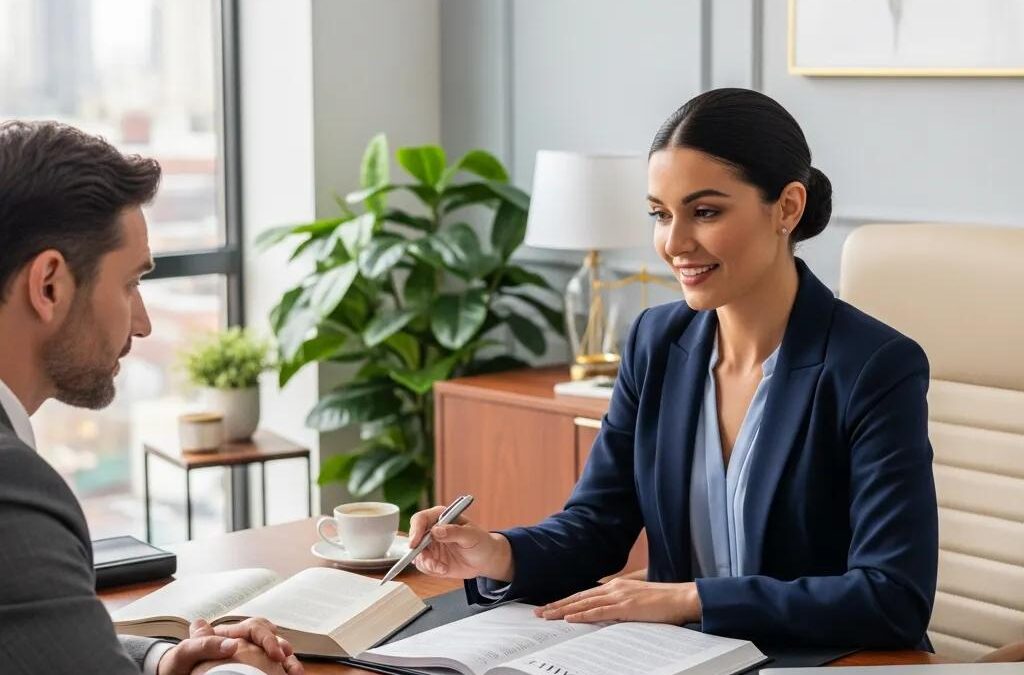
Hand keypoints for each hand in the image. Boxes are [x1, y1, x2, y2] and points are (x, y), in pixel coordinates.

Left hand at [157, 618, 302, 674]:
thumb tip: (232, 644)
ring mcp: (249, 658)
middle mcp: (241, 643)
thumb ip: (204, 643)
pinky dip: (285, 670)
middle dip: (279, 645)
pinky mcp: (254, 670)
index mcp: (228, 634)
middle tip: (283, 656)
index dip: (266, 637)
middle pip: (269, 637)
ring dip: (288, 659)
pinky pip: (274, 667)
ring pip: (276, 652)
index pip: (254, 628)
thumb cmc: (178, 666)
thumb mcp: (185, 653)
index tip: (274, 653)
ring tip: (295, 671)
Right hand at [408, 505, 513, 580]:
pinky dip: (431, 570)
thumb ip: (454, 532)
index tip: (415, 543)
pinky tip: (444, 569)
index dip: (415, 530)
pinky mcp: (432, 559)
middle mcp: (432, 530)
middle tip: (430, 561)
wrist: (485, 560)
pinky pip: (423, 566)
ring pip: (417, 554)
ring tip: (442, 568)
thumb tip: (436, 530)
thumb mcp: (472, 535)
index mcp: (441, 517)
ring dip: (427, 563)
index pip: (420, 519)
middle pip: (414, 538)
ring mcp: (431, 546)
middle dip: (419, 552)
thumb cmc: (481, 542)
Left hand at [533, 578, 701, 624]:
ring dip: (563, 610)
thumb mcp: (638, 598)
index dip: (566, 601)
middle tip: (538, 613)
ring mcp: (619, 596)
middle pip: (579, 597)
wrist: (683, 597)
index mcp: (617, 585)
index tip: (550, 606)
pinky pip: (599, 612)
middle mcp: (614, 587)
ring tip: (546, 617)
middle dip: (557, 605)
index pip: (585, 594)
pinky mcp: (626, 607)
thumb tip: (608, 610)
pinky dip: (582, 615)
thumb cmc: (664, 601)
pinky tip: (569, 619)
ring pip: (584, 603)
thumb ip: (621, 602)